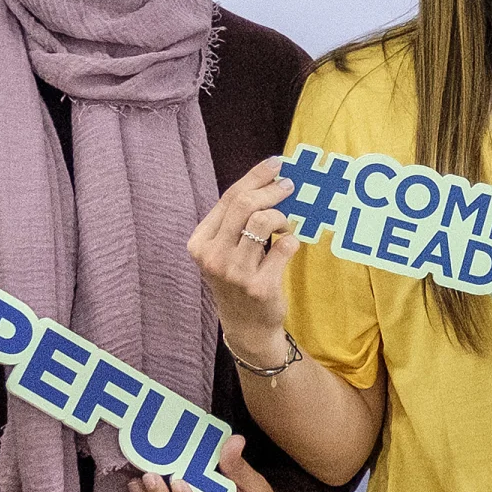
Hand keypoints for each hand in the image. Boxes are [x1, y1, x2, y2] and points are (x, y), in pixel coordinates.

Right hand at [187, 157, 299, 367]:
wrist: (246, 326)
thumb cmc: (238, 278)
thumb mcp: (226, 249)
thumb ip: (238, 220)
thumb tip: (269, 180)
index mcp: (200, 242)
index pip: (229, 198)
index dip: (255, 177)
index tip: (275, 165)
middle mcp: (212, 256)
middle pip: (243, 204)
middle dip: (271, 190)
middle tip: (289, 186)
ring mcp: (234, 273)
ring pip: (262, 222)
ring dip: (281, 217)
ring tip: (285, 225)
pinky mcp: (258, 286)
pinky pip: (284, 248)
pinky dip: (292, 241)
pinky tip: (289, 245)